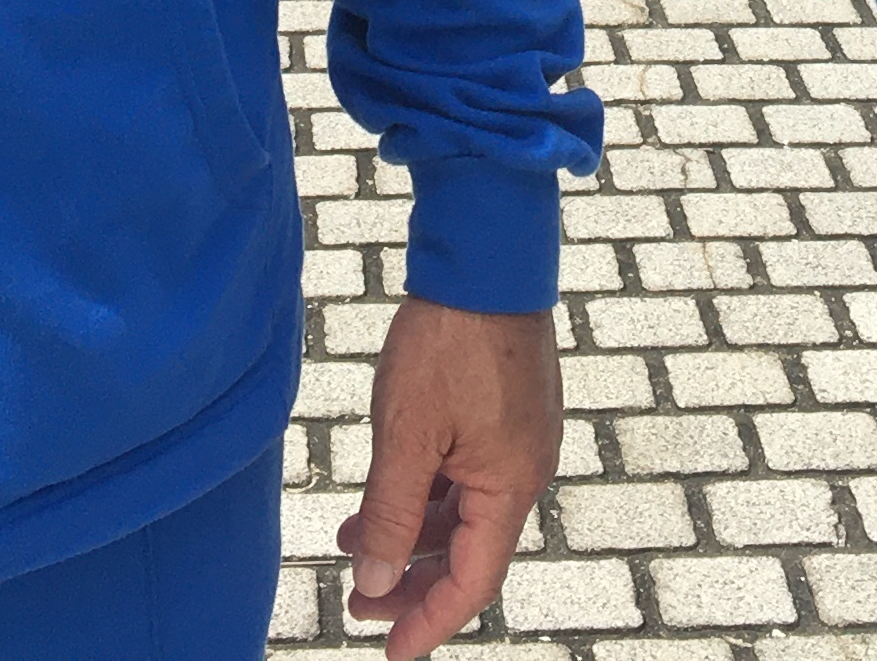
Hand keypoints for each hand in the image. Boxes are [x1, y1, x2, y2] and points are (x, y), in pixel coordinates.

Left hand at [339, 300, 559, 660]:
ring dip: (411, 535)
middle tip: (358, 603)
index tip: (389, 652)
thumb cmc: (450, 341)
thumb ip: (391, 515)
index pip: (473, 581)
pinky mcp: (506, 412)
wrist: (485, 256)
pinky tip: (385, 492)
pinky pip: (467, 476)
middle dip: (412, 583)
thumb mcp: (407, 434)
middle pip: (469, 552)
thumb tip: (376, 584)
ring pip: (463, 512)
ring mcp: (517, 440)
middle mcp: (524, 470)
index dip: (429, 622)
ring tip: (353, 540)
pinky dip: (426, 495)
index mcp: (510, 486)